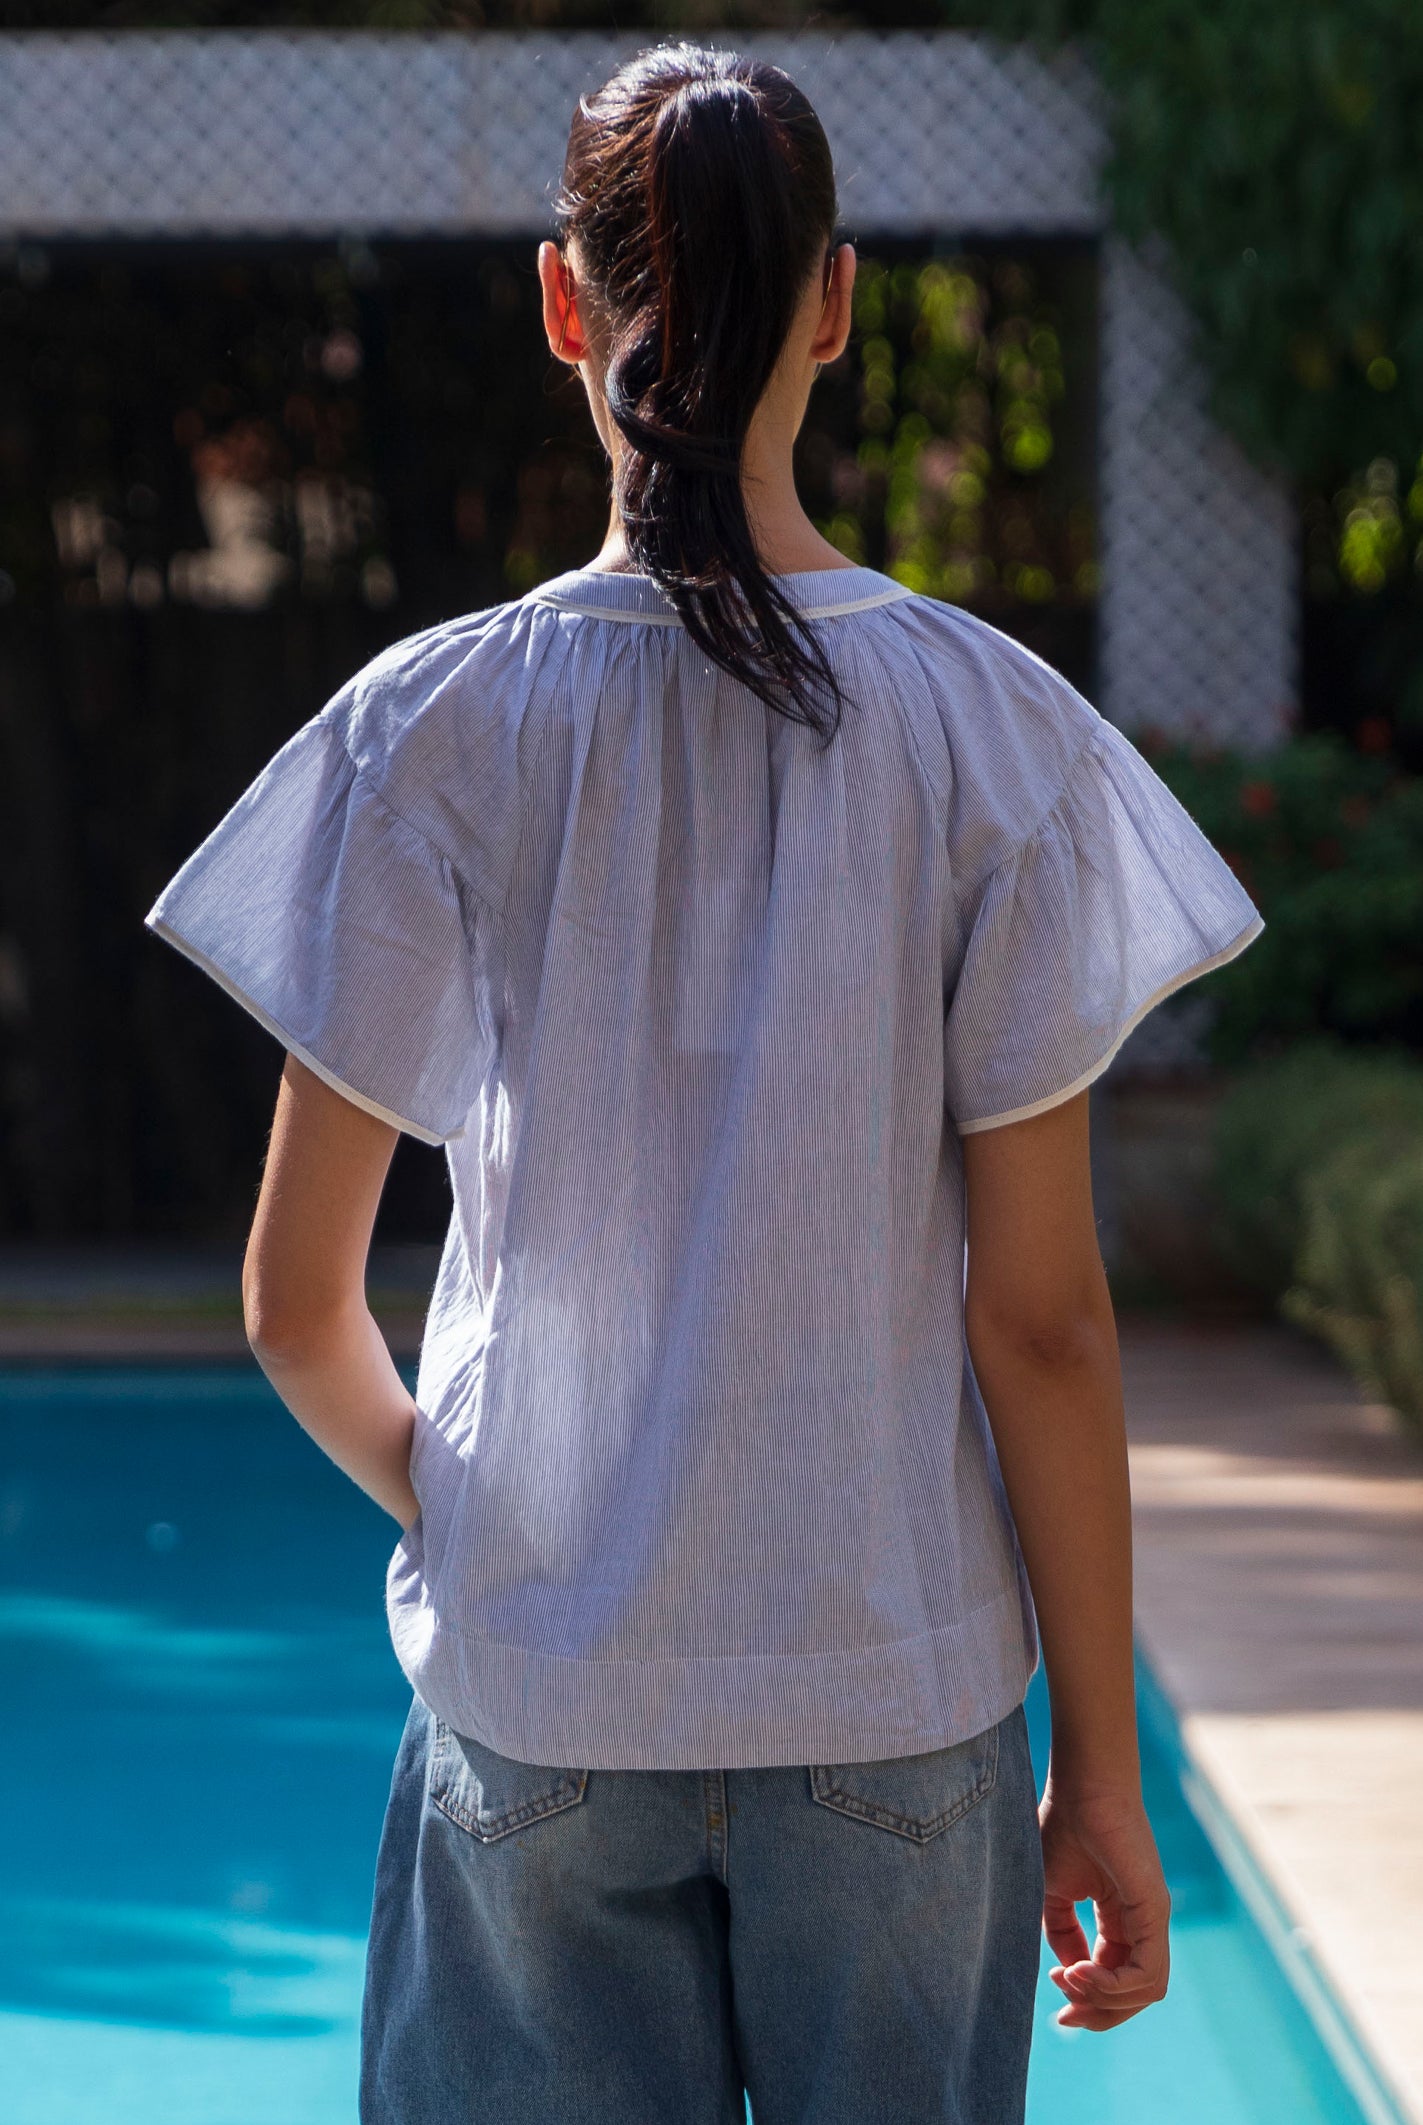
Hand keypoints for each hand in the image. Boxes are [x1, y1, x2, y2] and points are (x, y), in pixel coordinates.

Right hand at [1039, 1778, 1170, 2029]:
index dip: (1087, 2001)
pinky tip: (1081, 1973)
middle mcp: (1141, 1925)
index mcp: (1119, 1920)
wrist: (1082, 1785)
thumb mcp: (1052, 1890)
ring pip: (1144, 1992)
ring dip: (1103, 2001)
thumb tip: (1070, 1971)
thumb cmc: (1065, 1824)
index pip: (1115, 1979)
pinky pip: (1147, 1974)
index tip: (1055, 2003)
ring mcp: (1152, 1920)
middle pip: (1133, 1996)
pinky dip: (1114, 1986)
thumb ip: (1060, 1931)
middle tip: (1064, 2015)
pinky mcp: (1155, 1913)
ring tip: (1069, 1980)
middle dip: (1097, 2014)